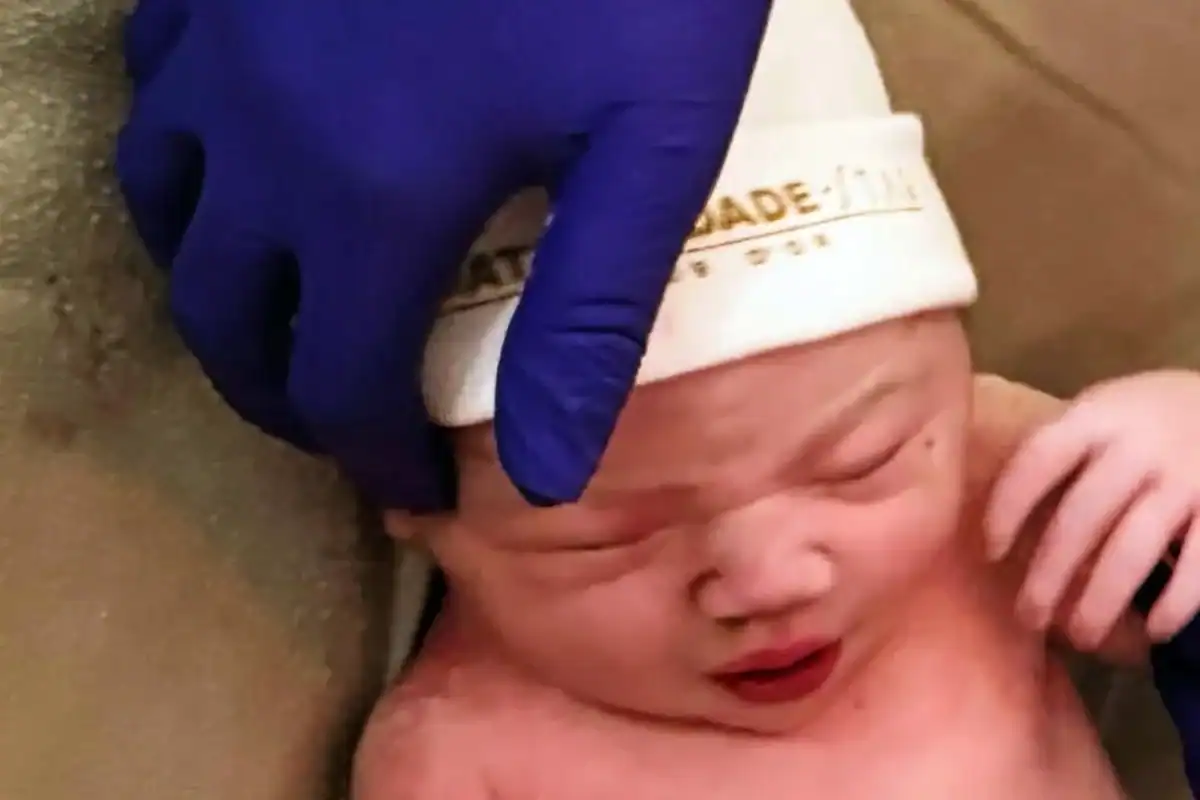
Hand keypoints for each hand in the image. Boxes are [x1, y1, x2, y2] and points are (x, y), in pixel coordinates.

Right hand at [116, 0, 769, 509]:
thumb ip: (589, 317)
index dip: (372, 452)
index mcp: (373, 197)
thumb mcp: (646, 146)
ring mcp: (223, 43)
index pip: (340, 382)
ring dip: (220, 289)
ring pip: (166, 209)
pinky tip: (248, 160)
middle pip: (227, 318)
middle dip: (282, 395)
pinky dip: (190, 163)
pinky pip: (157, 90)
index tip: (413, 483)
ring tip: (289, 316)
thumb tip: (550, 477)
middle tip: (347, 421)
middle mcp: (263, 135)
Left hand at [985, 370, 1199, 648]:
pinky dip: (1176, 602)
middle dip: (1050, 573)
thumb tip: (1001, 515)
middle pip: (1081, 516)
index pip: (1038, 461)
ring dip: (1102, 598)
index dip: (1008, 508)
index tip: (992, 553)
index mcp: (1095, 418)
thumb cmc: (1148, 417)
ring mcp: (1185, 477)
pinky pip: (1199, 563)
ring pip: (1132, 548)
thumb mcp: (1102, 412)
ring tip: (1083, 635)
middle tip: (1029, 616)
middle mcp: (1138, 446)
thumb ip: (1062, 449)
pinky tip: (1152, 630)